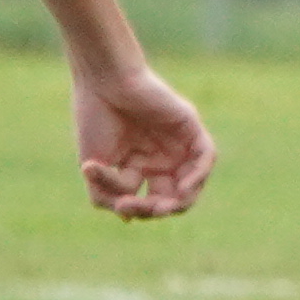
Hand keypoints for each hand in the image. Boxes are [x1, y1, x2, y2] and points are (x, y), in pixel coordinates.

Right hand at [75, 64, 212, 219]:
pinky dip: (199, 175)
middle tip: (146, 207)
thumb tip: (128, 218)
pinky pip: (206, 157)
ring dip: (180, 200)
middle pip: (173, 198)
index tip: (121, 205)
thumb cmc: (94, 118)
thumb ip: (106, 195)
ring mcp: (178, 143)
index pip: (149, 201)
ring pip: (192, 184)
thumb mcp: (94, 166)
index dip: (138, 210)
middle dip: (159, 209)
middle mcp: (162, 158)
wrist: (101, 81)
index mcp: (140, 167)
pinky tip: (185, 187)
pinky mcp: (190, 127)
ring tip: (163, 204)